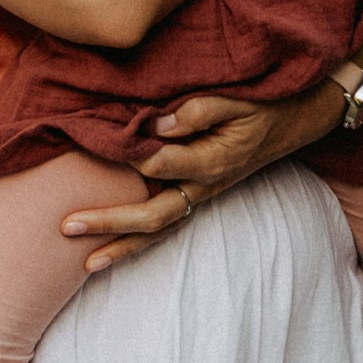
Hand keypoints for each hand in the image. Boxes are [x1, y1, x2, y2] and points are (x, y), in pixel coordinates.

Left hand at [58, 79, 343, 272]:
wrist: (295, 120)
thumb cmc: (262, 104)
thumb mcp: (235, 99)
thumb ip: (197, 110)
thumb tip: (156, 126)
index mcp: (212, 161)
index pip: (160, 166)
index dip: (128, 158)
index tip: (97, 144)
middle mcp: (204, 188)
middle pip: (153, 215)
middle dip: (109, 223)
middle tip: (66, 226)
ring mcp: (201, 197)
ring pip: (159, 232)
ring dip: (121, 246)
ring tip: (85, 263)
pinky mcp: (197, 197)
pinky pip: (166, 227)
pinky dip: (138, 243)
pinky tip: (109, 252)